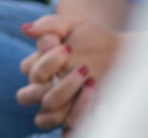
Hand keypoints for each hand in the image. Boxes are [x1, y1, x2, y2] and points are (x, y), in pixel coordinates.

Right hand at [16, 14, 118, 129]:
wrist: (123, 53)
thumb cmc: (93, 39)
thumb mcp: (73, 25)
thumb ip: (48, 24)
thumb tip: (25, 29)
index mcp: (38, 67)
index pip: (27, 69)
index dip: (45, 60)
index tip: (68, 49)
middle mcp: (45, 89)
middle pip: (26, 96)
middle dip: (48, 78)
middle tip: (74, 65)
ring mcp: (60, 105)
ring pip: (46, 111)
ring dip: (65, 92)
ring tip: (88, 76)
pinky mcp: (76, 116)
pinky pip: (67, 122)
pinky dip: (79, 108)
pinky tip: (94, 90)